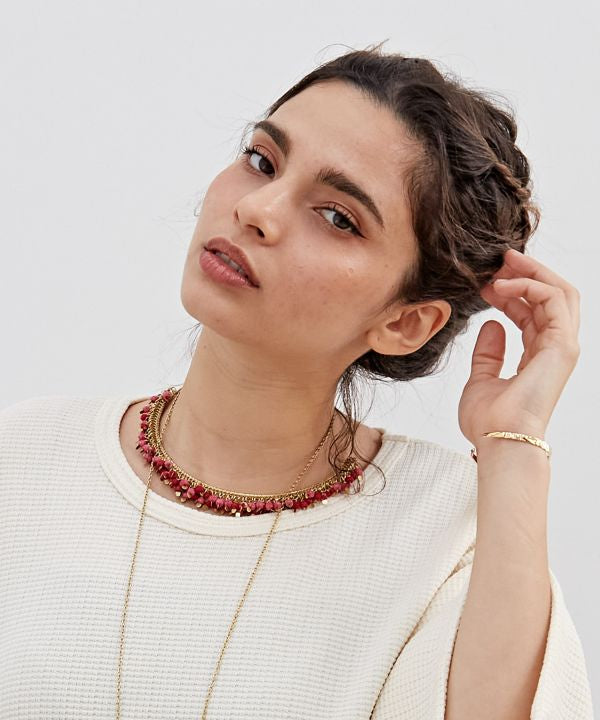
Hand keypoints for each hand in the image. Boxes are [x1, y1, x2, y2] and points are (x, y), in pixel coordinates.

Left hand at [458, 248, 580, 446]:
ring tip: (503, 263)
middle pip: (552, 296)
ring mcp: (562, 346)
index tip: (485, 283)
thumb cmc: (490, 421)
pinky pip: (553, 300)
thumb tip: (490, 326)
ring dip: (531, 273)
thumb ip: (488, 354)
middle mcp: (555, 348)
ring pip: (560, 292)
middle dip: (528, 274)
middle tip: (500, 260)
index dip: (511, 292)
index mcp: (538, 356)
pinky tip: (501, 287)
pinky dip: (529, 286)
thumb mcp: (481, 380)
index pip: (533, 312)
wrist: (499, 440)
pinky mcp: (562, 345)